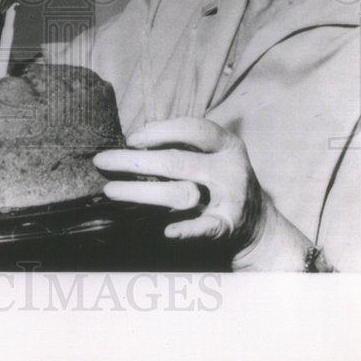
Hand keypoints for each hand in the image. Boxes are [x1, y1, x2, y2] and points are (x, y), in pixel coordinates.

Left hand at [93, 117, 264, 249]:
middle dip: (135, 161)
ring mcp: (230, 199)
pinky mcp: (228, 227)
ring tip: (111, 190)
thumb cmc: (219, 180)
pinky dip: (187, 230)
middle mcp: (230, 169)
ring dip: (142, 192)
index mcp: (226, 144)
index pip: (192, 129)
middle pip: (176, 161)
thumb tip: (132, 141)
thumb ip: (181, 145)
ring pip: (180, 194)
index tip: (130, 139)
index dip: (158, 131)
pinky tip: (166, 231)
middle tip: (102, 161)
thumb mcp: (211, 155)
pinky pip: (205, 228)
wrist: (258, 225)